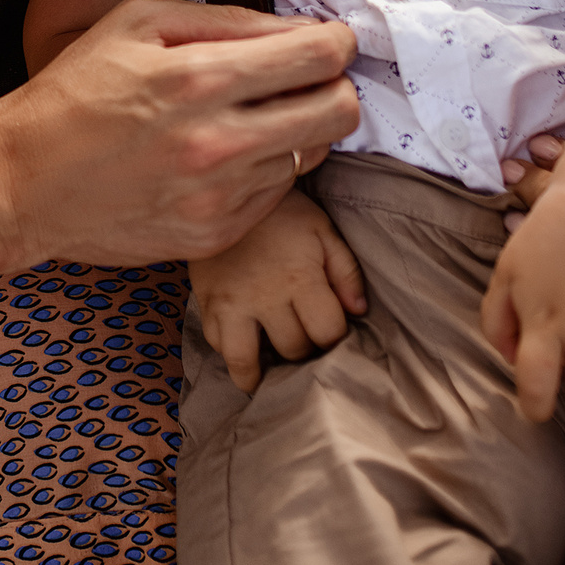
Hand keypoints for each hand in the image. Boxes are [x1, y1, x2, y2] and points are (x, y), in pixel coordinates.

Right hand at [0, 0, 358, 268]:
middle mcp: (218, 142)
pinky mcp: (215, 236)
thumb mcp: (135, 25)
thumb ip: (222, 19)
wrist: (20, 184)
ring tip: (246, 120)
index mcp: (198, 78)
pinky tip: (221, 157)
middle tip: (302, 80)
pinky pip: (277, 195)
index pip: (320, 55)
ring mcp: (220, 198)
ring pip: (311, 154)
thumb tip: (297, 27)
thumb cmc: (73, 94)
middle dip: (333, 86)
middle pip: (340, 111)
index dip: (336, 41)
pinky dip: (263, 171)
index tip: (327, 41)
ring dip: (293, 131)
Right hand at [189, 189, 365, 393]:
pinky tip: (243, 347)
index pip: (327, 332)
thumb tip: (359, 311)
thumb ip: (345, 271)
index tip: (333, 334)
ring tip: (270, 375)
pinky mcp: (205, 300)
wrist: (227, 189)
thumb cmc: (283, 212)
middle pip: (293, 348)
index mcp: (300, 278)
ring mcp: (230, 302)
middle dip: (306, 351)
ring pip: (244, 360)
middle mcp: (264, 297)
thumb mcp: (323, 230)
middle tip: (307, 344)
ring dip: (260, 374)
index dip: (337, 339)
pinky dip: (229, 352)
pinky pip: (215, 342)